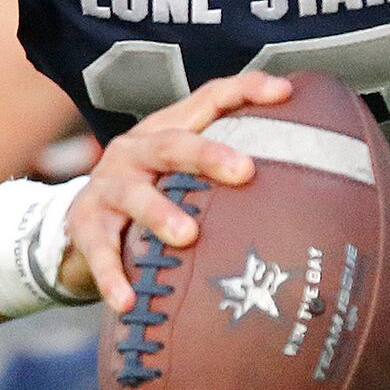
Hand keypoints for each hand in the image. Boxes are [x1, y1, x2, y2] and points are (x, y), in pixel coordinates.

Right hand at [63, 73, 293, 308]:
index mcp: (166, 130)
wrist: (78, 230)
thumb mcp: (182, 178)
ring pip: (135, 195)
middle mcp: (136, 151)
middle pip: (174, 144)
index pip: (209, 99)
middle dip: (209, 155)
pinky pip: (99, 252)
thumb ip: (228, 177)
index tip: (285, 93)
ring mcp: (107, 186)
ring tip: (186, 236)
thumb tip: (310, 188)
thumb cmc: (152, 199)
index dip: (246, 90)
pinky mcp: (85, 226)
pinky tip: (128, 299)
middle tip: (245, 172)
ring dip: (160, 213)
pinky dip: (113, 276)